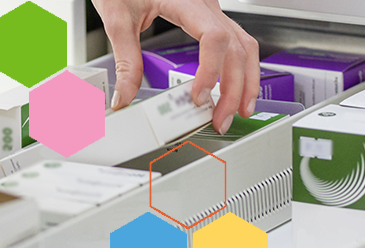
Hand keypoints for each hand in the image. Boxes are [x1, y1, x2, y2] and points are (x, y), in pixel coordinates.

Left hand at [91, 0, 259, 133]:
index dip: (212, 71)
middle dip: (234, 89)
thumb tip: (125, 96)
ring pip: (245, 46)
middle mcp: (207, 5)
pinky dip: (241, 69)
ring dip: (246, 81)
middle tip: (220, 119)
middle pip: (236, 48)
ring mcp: (213, 11)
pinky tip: (236, 90)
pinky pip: (237, 44)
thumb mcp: (118, 19)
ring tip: (238, 110)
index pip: (214, 38)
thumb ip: (125, 61)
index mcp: (188, 1)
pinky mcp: (210, 19)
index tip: (198, 97)